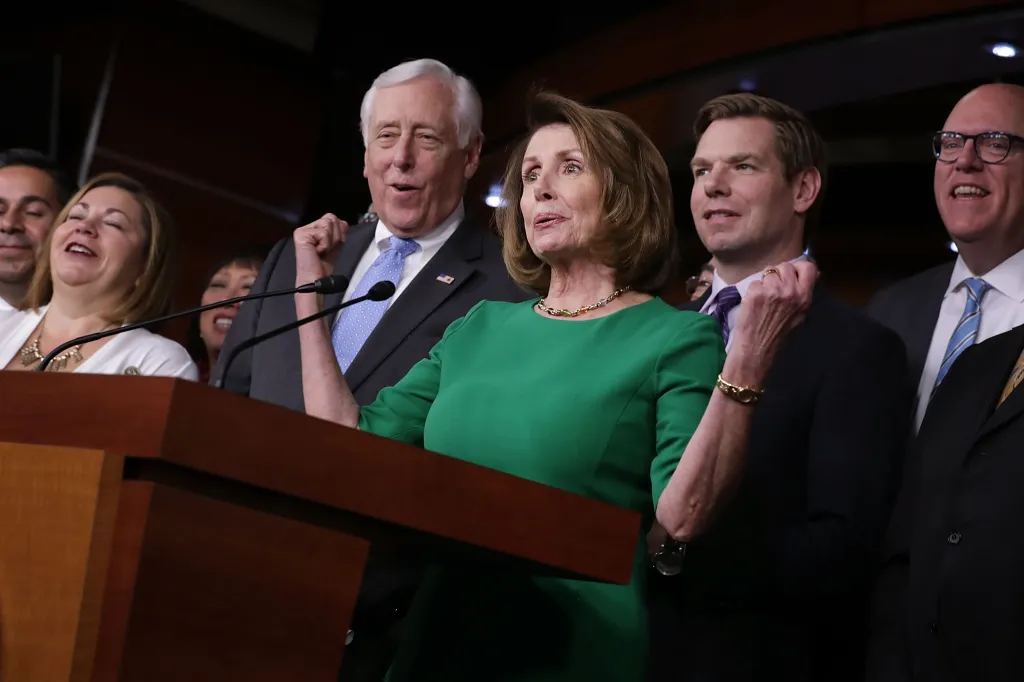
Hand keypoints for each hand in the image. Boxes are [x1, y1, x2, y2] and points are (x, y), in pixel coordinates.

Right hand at [293, 214, 347, 286]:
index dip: (339, 233)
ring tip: (322, 251)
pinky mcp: (301, 234)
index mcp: (315, 228)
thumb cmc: (324, 265)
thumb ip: (339, 230)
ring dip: (330, 241)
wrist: (317, 278)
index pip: (334, 219)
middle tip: (327, 249)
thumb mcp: (336, 244)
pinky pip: (323, 232)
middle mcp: (307, 227)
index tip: (333, 247)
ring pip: (327, 223)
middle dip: (335, 236)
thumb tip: (343, 222)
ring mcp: (303, 230)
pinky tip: (317, 252)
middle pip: (331, 218)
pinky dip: (325, 244)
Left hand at [727, 260, 816, 384]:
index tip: (791, 275)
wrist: (757, 350)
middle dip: (778, 274)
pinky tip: (753, 304)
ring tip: (763, 299)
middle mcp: (790, 292)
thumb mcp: (800, 315)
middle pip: (785, 266)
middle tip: (773, 289)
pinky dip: (752, 291)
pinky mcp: (755, 293)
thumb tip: (815, 274)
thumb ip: (804, 294)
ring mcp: (772, 291)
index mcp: (804, 297)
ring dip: (764, 282)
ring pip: (768, 272)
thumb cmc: (778, 336)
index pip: (808, 267)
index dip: (798, 268)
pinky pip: (754, 282)